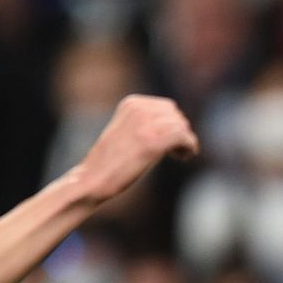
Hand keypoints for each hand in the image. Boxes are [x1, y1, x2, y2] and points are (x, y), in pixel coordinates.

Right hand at [75, 96, 199, 202]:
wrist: (93, 178)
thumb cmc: (110, 162)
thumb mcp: (127, 132)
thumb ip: (147, 123)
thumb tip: (179, 125)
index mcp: (132, 103)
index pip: (167, 107)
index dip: (173, 125)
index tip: (168, 143)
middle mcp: (139, 109)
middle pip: (176, 116)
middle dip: (179, 133)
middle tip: (174, 152)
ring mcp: (146, 124)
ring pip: (182, 126)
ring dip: (185, 142)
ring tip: (179, 155)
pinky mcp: (153, 142)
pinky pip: (184, 137)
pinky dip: (189, 147)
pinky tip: (183, 157)